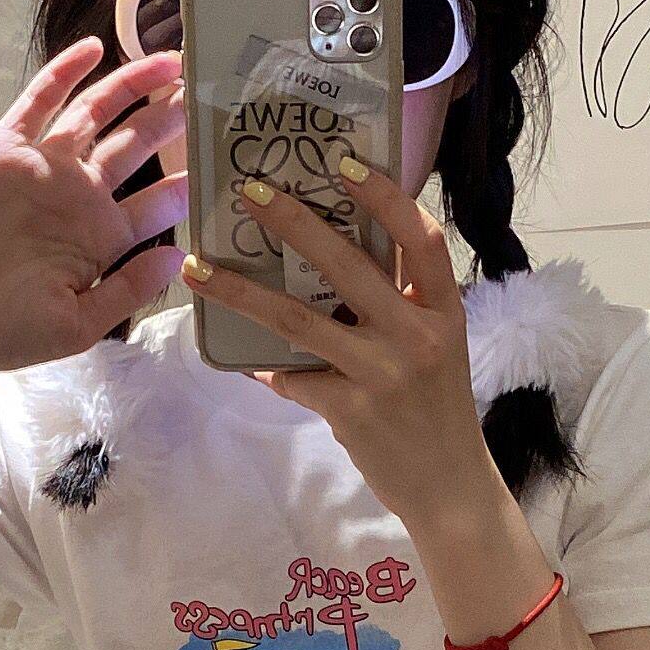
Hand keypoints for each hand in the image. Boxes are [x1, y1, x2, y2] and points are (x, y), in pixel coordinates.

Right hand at [0, 38, 188, 384]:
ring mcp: (43, 167)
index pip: (159, 202)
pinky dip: (66, 73)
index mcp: (101, 237)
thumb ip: (128, 291)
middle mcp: (78, 195)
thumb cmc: (3, 331)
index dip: (191, 179)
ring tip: (172, 62)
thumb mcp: (78, 326)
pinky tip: (94, 49)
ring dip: (134, 86)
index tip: (226, 158)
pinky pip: (40, 100)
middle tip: (206, 91)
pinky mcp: (5, 148)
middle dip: (171, 119)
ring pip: (97, 113)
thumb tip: (178, 259)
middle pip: (136, 146)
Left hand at [180, 162, 500, 528]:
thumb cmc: (437, 409)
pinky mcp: (351, 411)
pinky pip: (294, 377)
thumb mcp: (436, 347)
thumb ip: (398, 306)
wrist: (450, 487)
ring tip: (199, 267)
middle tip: (249, 190)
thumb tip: (328, 261)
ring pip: (299, 320)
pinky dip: (268, 369)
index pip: (421, 238)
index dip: (385, 196)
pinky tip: (246, 362)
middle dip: (294, 222)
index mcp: (443, 311)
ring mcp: (383, 373)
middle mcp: (416, 335)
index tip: (343, 162)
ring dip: (242, 292)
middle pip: (349, 265)